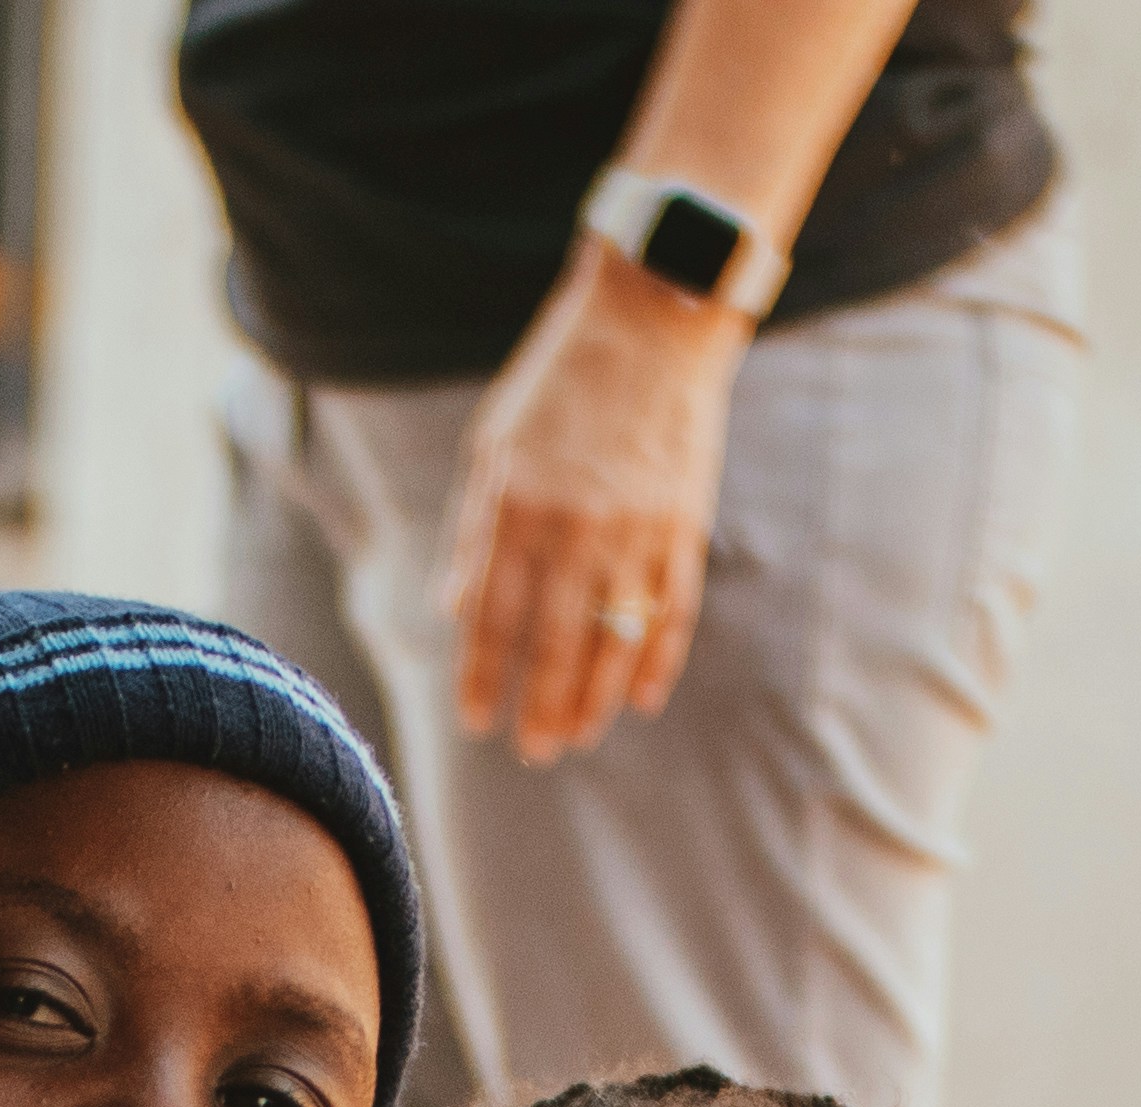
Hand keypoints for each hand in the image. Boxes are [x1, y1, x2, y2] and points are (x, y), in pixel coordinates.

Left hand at [444, 245, 748, 764]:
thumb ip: (474, 531)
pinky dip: (658, 661)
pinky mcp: (685, 526)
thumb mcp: (493, 445)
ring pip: (615, 640)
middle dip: (540, 708)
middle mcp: (576, 529)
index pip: (492, 619)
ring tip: (577, 737)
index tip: (477, 720)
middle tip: (532, 751)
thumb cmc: (558, 383)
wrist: (652, 321)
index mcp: (518, 509)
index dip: (484, 677)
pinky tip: (641, 699)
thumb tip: (455, 610)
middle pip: (554, 645)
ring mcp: (637, 531)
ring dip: (595, 699)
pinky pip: (672, 612)